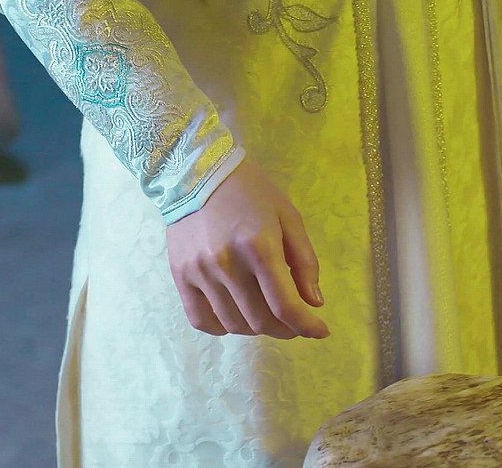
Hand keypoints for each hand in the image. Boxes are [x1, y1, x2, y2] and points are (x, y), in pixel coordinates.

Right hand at [165, 157, 329, 338]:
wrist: (197, 172)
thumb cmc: (250, 191)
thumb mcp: (288, 217)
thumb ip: (304, 261)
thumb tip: (313, 303)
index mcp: (259, 247)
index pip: (285, 305)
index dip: (307, 325)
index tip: (320, 330)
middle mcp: (227, 265)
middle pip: (260, 321)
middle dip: (285, 329)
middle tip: (294, 322)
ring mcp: (200, 274)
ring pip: (234, 325)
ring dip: (257, 328)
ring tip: (266, 315)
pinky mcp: (180, 277)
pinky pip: (202, 320)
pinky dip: (223, 327)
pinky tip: (236, 316)